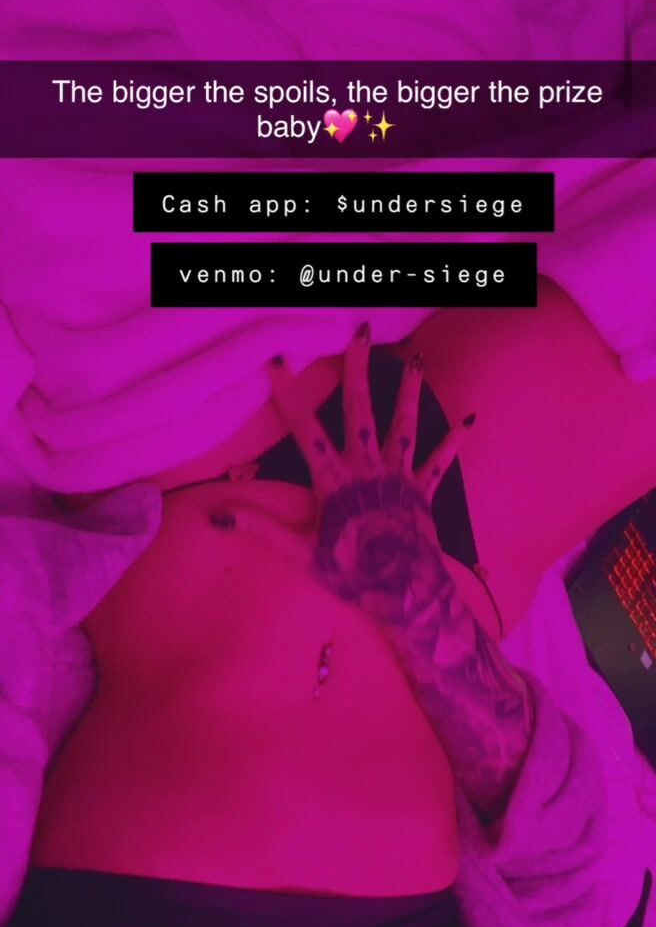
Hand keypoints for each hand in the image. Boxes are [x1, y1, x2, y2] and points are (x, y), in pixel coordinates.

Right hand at [267, 323, 475, 615]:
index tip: (278, 360)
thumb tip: (216, 517)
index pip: (305, 428)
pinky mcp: (422, 492)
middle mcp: (367, 469)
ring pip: (404, 425)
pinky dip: (453, 440)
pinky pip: (439, 461)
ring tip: (415, 362)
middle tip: (362, 333)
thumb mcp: (299, 553)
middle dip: (359, 370)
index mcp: (333, 480)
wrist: (403, 593)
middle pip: (361, 410)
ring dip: (409, 392)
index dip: (290, 393)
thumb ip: (259, 529)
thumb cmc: (350, 574)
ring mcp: (398, 478)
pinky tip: (469, 419)